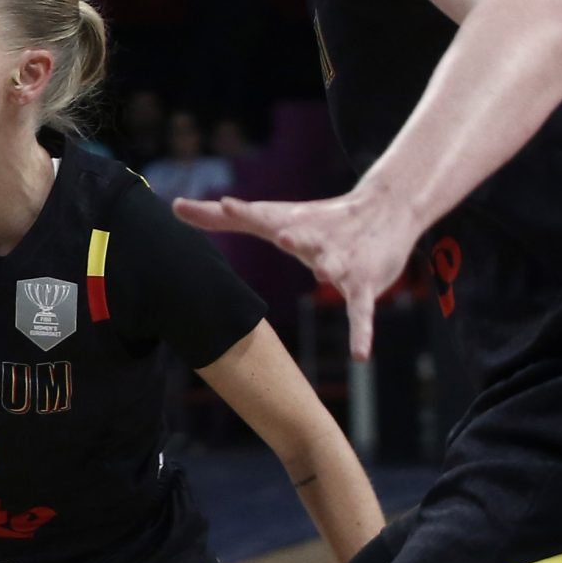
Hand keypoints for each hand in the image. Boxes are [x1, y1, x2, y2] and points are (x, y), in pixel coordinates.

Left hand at [174, 186, 420, 361]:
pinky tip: (359, 357)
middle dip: (295, 237)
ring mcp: (342, 261)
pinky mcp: (364, 284)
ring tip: (326, 273)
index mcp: (289, 224)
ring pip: (336, 266)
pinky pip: (361, 312)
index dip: (242, 212)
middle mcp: (315, 239)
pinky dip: (361, 333)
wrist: (387, 210)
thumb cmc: (316, 219)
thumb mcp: (270, 217)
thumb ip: (222, 219)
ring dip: (332, 268)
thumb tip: (174, 206)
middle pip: (303, 237)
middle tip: (284, 235)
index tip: (226, 205)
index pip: (261, 216)